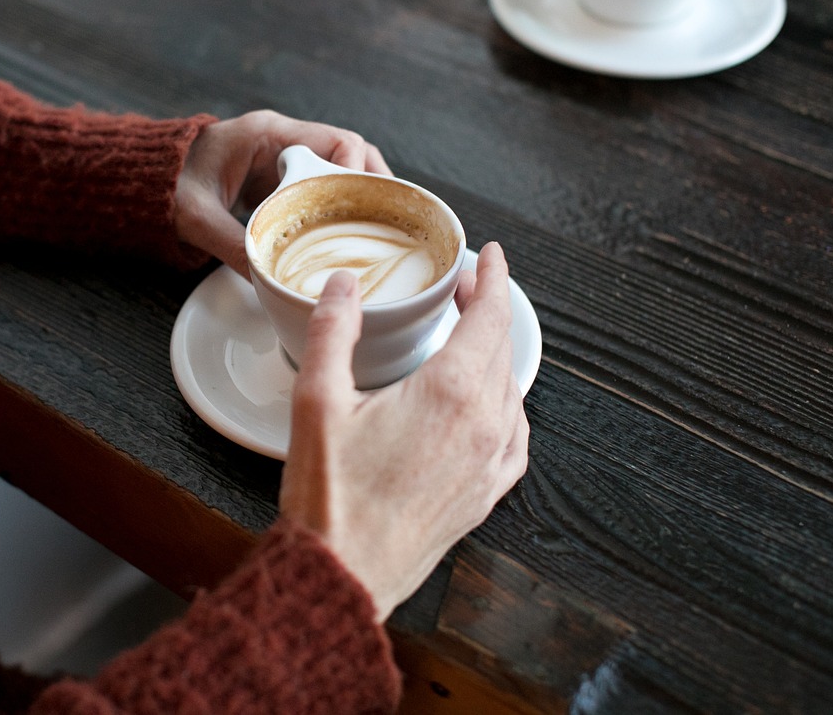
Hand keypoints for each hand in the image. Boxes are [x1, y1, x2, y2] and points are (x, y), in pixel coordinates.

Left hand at [175, 110, 388, 278]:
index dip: (359, 172)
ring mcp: (283, 157)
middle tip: (389, 222)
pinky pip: (322, 184)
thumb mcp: (197, 218)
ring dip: (360, 195)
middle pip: (351, 152)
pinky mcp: (279, 177)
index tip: (365, 207)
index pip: (337, 140)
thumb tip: (271, 281)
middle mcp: (282, 139)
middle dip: (373, 185)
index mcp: (267, 134)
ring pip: (342, 167)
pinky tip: (348, 234)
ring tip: (379, 230)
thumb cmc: (165, 187)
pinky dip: (339, 205)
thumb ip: (232, 245)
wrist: (141, 180)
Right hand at [278, 242, 529, 620]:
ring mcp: (490, 465)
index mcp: (451, 393)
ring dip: (496, 356)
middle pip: (502, 349)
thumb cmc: (329, 496)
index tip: (490, 256)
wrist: (342, 576)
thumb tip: (343, 286)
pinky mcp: (484, 496)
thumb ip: (333, 332)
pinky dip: (507, 406)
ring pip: (511, 391)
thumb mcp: (316, 400)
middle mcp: (484, 426)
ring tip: (469, 339)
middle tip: (464, 289)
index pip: (490, 318)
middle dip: (487, 310)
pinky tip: (491, 406)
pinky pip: (515, 438)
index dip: (493, 279)